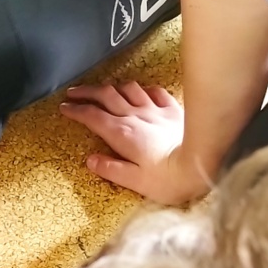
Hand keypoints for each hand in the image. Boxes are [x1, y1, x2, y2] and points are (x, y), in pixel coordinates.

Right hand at [61, 83, 205, 204]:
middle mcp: (135, 117)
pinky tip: (140, 92)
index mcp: (122, 134)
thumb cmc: (169, 179)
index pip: (92, 116)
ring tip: (104, 90)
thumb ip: (111, 169)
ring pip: (127, 88)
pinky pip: (153, 91)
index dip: (76, 110)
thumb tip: (91, 160)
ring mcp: (154, 110)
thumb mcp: (135, 181)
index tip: (64, 108)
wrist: (203, 163)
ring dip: (112, 86)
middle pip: (105, 95)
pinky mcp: (172, 109)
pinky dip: (142, 89)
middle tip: (73, 92)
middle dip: (86, 92)